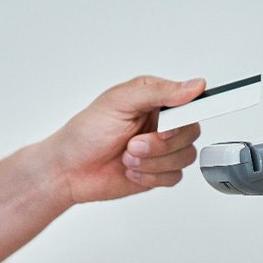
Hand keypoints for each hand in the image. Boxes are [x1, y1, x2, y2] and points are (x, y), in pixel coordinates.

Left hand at [46, 76, 205, 203]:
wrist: (69, 170)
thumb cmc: (86, 133)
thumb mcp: (120, 101)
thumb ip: (159, 92)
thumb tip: (193, 85)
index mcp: (157, 100)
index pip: (191, 103)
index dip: (186, 117)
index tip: (168, 128)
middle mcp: (163, 123)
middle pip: (190, 133)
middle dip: (160, 144)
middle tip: (134, 143)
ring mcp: (163, 149)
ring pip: (185, 157)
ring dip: (153, 161)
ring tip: (128, 156)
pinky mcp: (161, 171)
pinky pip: (175, 177)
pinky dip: (151, 176)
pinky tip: (131, 170)